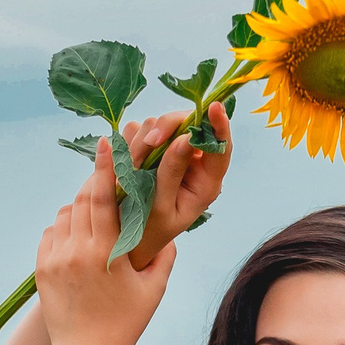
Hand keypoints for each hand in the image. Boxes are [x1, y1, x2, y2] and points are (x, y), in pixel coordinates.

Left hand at [35, 136, 176, 344]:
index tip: (109, 141)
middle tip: (108, 169)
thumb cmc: (126, 323)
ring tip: (98, 211)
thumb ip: (164, 257)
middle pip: (82, 200)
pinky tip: (80, 235)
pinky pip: (51, 234)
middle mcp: (74, 251)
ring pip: (65, 215)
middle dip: (95, 181)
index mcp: (104, 252)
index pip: (101, 198)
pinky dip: (65, 227)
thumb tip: (172, 233)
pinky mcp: (41, 269)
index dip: (106, 167)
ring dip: (80, 207)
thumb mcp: (153, 289)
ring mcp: (54, 260)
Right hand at [123, 101, 230, 270]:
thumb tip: (186, 139)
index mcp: (206, 181)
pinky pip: (138, 130)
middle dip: (166, 129)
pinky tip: (123, 165)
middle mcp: (191, 162)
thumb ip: (173, 172)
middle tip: (149, 144)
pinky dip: (129, 142)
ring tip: (129, 171)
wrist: (125, 238)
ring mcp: (169, 152)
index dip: (219, 124)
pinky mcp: (148, 148)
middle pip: (186, 124)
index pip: (220, 146)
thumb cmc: (148, 230)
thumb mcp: (161, 206)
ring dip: (142, 141)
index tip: (214, 106)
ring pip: (159, 124)